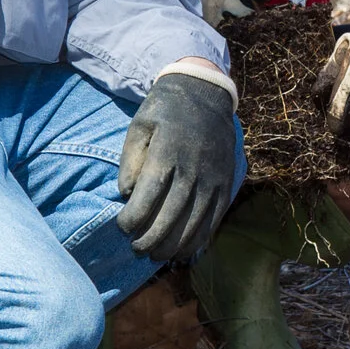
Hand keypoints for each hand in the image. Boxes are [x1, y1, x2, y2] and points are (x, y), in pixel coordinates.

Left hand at [117, 67, 240, 260]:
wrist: (206, 93)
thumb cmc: (165, 111)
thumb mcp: (139, 126)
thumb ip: (130, 161)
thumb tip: (126, 194)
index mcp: (167, 153)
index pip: (148, 196)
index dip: (132, 219)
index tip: (122, 226)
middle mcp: (193, 169)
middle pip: (170, 216)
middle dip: (150, 239)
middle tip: (137, 248)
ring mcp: (213, 178)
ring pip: (193, 224)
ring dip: (173, 246)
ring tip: (156, 255)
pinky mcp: (226, 184)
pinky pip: (214, 220)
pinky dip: (198, 240)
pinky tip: (183, 252)